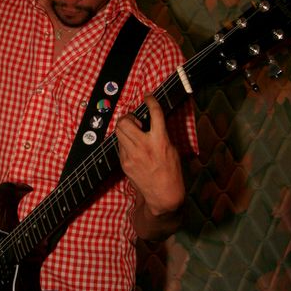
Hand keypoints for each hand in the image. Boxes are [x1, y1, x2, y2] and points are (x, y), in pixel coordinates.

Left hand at [115, 96, 184, 236]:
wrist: (163, 194)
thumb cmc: (171, 172)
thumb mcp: (171, 149)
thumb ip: (160, 134)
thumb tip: (151, 123)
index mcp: (160, 140)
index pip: (155, 113)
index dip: (151, 100)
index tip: (148, 96)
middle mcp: (144, 146)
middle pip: (125, 121)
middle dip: (128, 117)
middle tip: (135, 121)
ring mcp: (131, 155)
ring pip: (118, 132)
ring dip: (124, 128)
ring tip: (133, 133)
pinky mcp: (124, 163)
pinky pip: (119, 146)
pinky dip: (124, 142)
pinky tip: (132, 147)